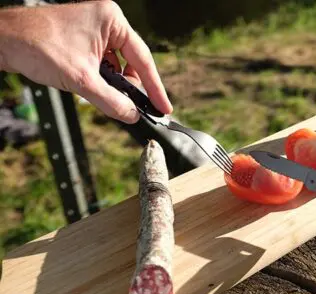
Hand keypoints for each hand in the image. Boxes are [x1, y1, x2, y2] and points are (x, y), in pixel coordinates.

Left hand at [0, 1, 171, 123]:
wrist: (3, 41)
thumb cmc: (37, 47)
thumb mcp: (82, 81)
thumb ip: (112, 101)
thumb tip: (133, 115)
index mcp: (112, 20)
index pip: (142, 58)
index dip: (154, 87)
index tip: (163, 106)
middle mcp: (106, 20)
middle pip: (131, 62)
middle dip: (129, 85)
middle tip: (132, 107)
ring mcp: (94, 27)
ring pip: (116, 64)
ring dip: (112, 83)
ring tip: (103, 95)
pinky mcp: (83, 37)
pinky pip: (103, 62)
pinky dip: (101, 78)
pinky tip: (93, 87)